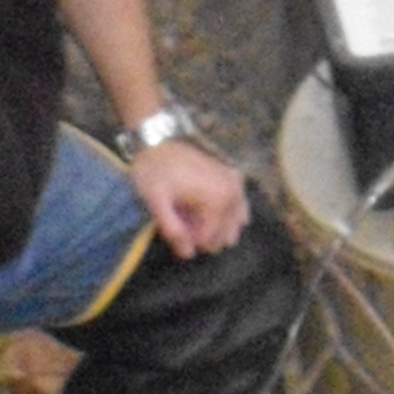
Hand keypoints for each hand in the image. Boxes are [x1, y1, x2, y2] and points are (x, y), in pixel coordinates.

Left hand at [131, 136, 249, 261]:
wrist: (158, 140)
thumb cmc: (154, 170)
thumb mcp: (156, 202)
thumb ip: (172, 230)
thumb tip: (188, 254)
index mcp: (217, 199)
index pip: (209, 241)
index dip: (188, 242)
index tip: (173, 231)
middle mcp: (233, 192)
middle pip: (224, 235)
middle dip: (202, 235)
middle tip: (181, 222)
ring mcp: (237, 183)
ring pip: (234, 225)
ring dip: (213, 228)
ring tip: (190, 217)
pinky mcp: (235, 177)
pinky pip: (239, 209)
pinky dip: (224, 216)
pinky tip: (205, 212)